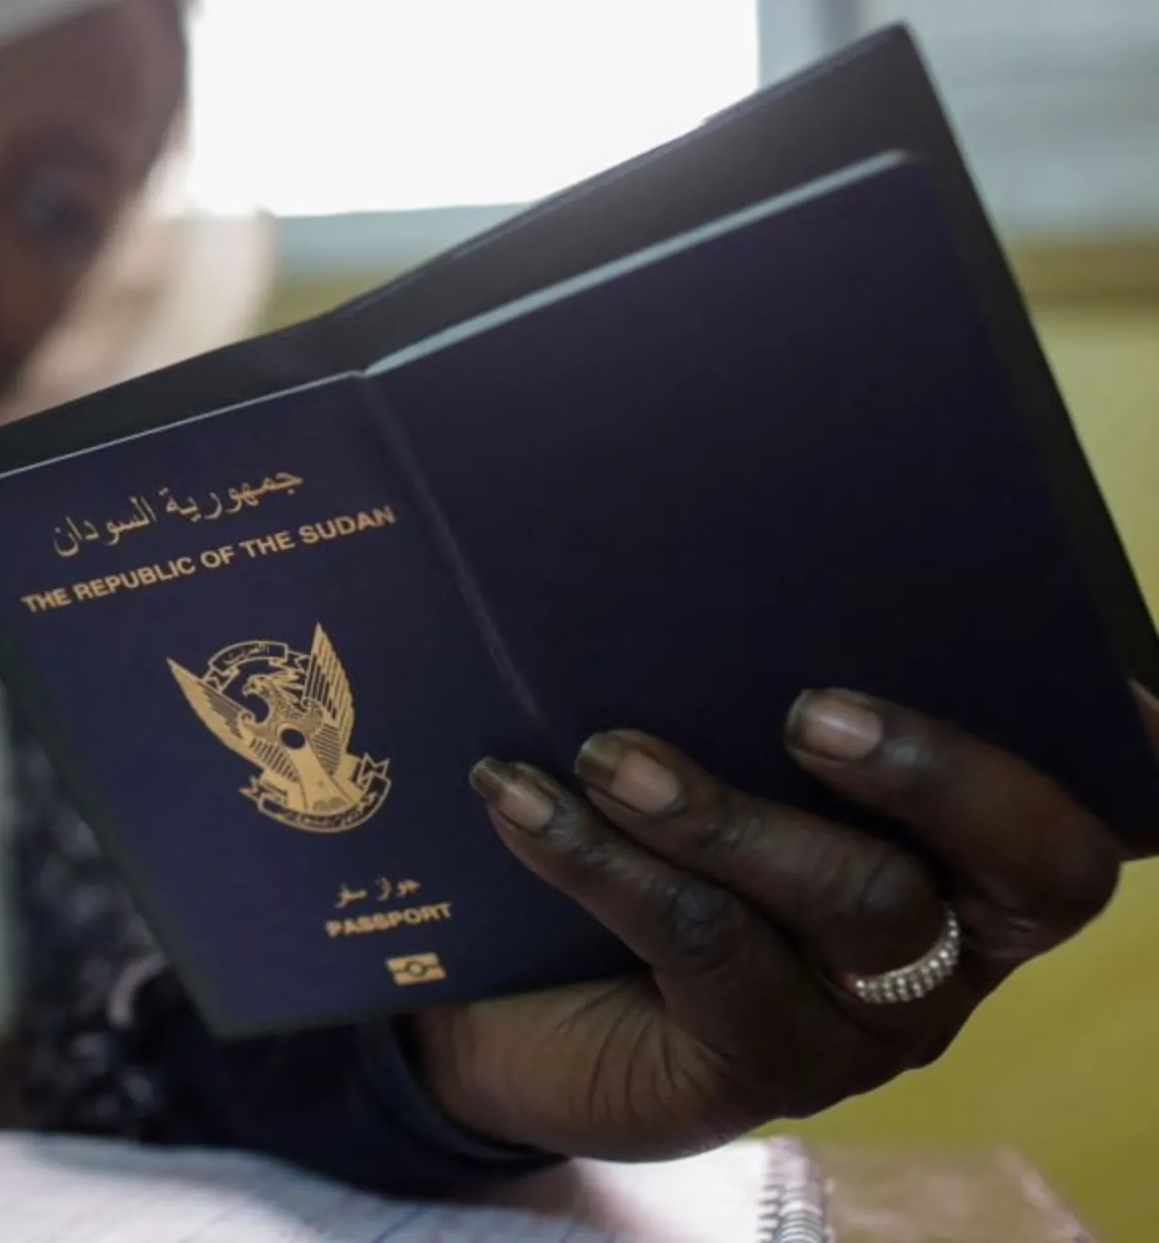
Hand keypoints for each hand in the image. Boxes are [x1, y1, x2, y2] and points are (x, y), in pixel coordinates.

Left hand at [409, 683, 1158, 1160]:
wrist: (507, 983)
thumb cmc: (631, 820)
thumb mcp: (695, 728)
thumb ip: (743, 661)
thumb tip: (715, 534)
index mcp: (978, 841)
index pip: (1106, 803)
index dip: (1133, 753)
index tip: (1122, 691)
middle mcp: (962, 936)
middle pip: (1038, 862)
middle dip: (937, 771)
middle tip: (812, 710)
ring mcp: (877, 1019)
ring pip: (860, 905)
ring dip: (721, 813)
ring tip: (606, 753)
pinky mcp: (769, 1069)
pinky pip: (708, 947)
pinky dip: (604, 860)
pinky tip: (520, 799)